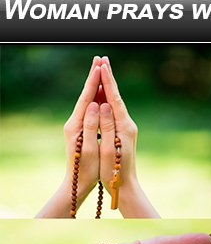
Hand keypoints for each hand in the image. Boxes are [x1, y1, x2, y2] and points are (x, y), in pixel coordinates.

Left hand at [62, 56, 102, 204]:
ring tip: (102, 69)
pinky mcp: (82, 131)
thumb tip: (97, 104)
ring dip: (96, 85)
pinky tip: (102, 92)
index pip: (86, 98)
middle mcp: (74, 123)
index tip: (100, 65)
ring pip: (88, 101)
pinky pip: (91, 109)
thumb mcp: (89, 148)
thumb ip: (92, 125)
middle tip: (100, 58)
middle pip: (86, 95)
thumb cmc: (88, 171)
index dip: (94, 81)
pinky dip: (97, 98)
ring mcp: (77, 126)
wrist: (78, 185)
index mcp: (75, 125)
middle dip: (94, 77)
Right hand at [97, 56, 138, 197]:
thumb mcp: (109, 149)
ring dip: (107, 86)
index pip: (114, 98)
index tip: (101, 65)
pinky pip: (113, 111)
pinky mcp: (123, 134)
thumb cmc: (114, 172)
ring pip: (115, 103)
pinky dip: (107, 99)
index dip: (107, 81)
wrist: (126, 187)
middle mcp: (128, 124)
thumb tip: (104, 105)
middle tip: (102, 59)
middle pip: (116, 96)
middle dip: (108, 78)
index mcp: (124, 126)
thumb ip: (106, 126)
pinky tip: (102, 95)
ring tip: (101, 71)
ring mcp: (126, 129)